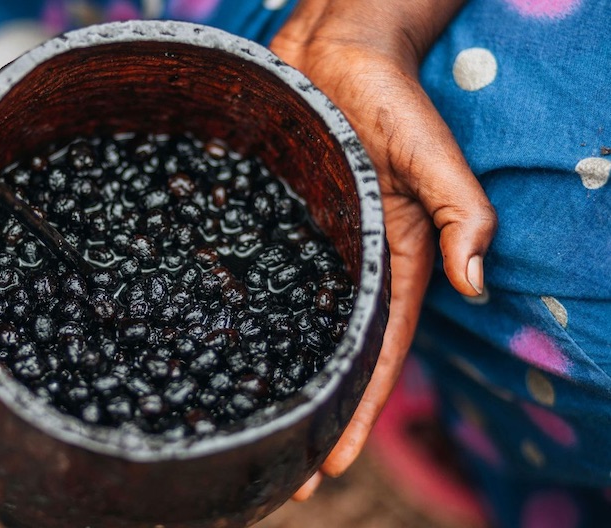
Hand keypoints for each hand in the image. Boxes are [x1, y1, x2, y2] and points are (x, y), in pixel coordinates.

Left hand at [271, 0, 496, 497]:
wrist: (334, 49)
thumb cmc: (391, 97)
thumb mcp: (436, 155)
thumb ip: (464, 214)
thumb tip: (477, 283)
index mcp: (394, 259)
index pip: (378, 351)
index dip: (359, 410)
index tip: (335, 464)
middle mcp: (348, 263)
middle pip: (329, 353)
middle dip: (312, 415)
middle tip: (284, 476)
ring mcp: (306, 246)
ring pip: (288, 327)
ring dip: (274, 380)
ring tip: (242, 429)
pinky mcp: (270, 221)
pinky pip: (255, 279)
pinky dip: (239, 319)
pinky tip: (212, 351)